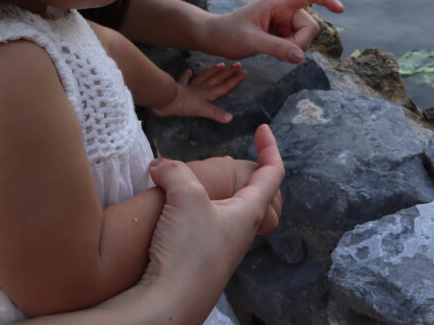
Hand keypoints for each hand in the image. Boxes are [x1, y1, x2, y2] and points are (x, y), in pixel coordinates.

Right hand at [142, 127, 283, 318]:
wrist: (167, 304)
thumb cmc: (186, 252)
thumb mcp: (184, 197)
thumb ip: (173, 172)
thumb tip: (159, 166)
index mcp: (249, 212)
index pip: (274, 173)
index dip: (271, 147)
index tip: (261, 128)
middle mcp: (242, 231)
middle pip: (259, 194)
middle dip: (251, 172)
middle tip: (238, 158)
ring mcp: (224, 248)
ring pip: (231, 211)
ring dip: (219, 192)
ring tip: (195, 182)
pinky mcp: (203, 260)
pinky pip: (209, 227)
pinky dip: (198, 211)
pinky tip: (176, 212)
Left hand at [152, 63, 246, 122]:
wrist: (166, 99)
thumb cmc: (184, 105)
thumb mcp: (202, 111)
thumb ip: (216, 113)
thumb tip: (230, 118)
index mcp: (208, 94)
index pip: (224, 86)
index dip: (234, 80)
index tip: (244, 72)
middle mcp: (201, 88)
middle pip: (217, 79)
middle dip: (228, 72)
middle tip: (237, 64)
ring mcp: (191, 87)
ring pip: (204, 77)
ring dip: (213, 71)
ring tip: (220, 65)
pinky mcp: (179, 87)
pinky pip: (185, 80)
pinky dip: (187, 75)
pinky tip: (189, 71)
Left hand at [199, 0, 344, 63]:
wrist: (214, 39)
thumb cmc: (228, 33)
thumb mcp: (251, 41)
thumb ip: (276, 48)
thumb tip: (300, 57)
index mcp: (278, 3)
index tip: (340, 10)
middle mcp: (285, 11)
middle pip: (310, 26)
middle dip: (300, 42)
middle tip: (279, 50)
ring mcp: (284, 23)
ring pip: (304, 38)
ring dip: (293, 49)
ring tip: (270, 49)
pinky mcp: (282, 34)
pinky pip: (296, 45)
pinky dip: (289, 52)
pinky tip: (272, 51)